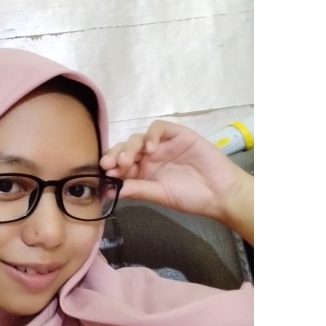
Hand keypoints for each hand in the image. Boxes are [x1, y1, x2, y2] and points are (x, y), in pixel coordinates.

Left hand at [100, 120, 252, 242]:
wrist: (221, 193)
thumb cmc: (191, 197)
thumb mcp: (160, 195)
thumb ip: (137, 190)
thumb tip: (110, 190)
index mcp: (142, 171)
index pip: (120, 164)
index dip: (111, 166)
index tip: (104, 173)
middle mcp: (149, 156)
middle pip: (126, 148)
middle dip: (116, 155)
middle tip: (111, 165)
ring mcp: (163, 144)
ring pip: (139, 138)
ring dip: (130, 147)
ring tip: (127, 160)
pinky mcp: (177, 134)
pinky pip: (159, 128)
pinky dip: (152, 136)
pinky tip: (150, 149)